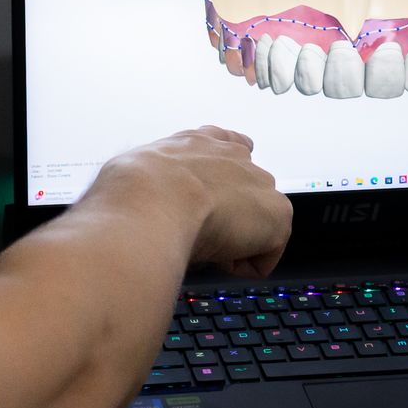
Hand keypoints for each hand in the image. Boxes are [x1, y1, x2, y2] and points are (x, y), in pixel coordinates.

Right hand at [98, 126, 291, 276]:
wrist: (150, 203)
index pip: (227, 146)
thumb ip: (149, 182)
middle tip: (199, 233)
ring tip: (204, 245)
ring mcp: (259, 182)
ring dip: (237, 240)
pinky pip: (264, 254)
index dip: (225, 179)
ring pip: (257, 223)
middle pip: (249, 188)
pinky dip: (243, 265)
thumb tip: (136, 201)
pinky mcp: (277, 214)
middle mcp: (233, 155)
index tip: (215, 199)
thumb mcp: (131, 174)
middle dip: (231, 215)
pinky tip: (217, 258)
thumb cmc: (129, 192)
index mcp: (198, 142)